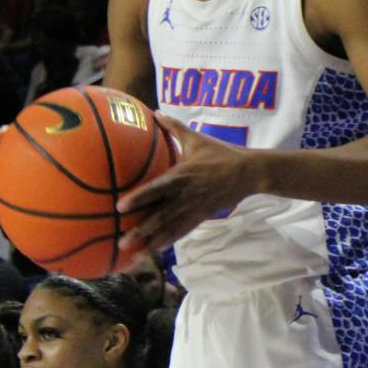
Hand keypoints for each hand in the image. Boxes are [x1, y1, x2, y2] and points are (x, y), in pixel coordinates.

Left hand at [116, 117, 253, 254]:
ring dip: (151, 242)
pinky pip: (183, 230)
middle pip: (159, 216)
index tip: (119, 207)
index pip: (155, 189)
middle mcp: (185, 195)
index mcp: (181, 175)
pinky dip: (169, 240)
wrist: (248, 172)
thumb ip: (174, 127)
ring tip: (134, 255)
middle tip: (120, 242)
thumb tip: (155, 112)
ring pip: (169, 228)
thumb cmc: (220, 153)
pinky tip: (156, 249)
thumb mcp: (196, 139)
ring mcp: (194, 208)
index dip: (137, 198)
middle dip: (139, 230)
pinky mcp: (202, 216)